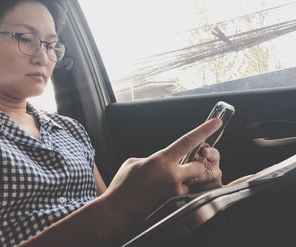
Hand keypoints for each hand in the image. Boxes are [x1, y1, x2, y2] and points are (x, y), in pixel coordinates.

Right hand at [103, 118, 222, 224]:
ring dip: (187, 181)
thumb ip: (153, 159)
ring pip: (194, 183)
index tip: (216, 122)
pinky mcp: (175, 205)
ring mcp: (175, 192)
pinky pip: (186, 196)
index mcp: (161, 160)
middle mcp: (172, 175)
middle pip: (200, 166)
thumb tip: (163, 161)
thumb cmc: (123, 186)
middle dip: (195, 166)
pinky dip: (178, 193)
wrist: (117, 211)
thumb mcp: (134, 163)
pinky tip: (162, 196)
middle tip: (182, 168)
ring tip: (166, 184)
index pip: (188, 141)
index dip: (204, 130)